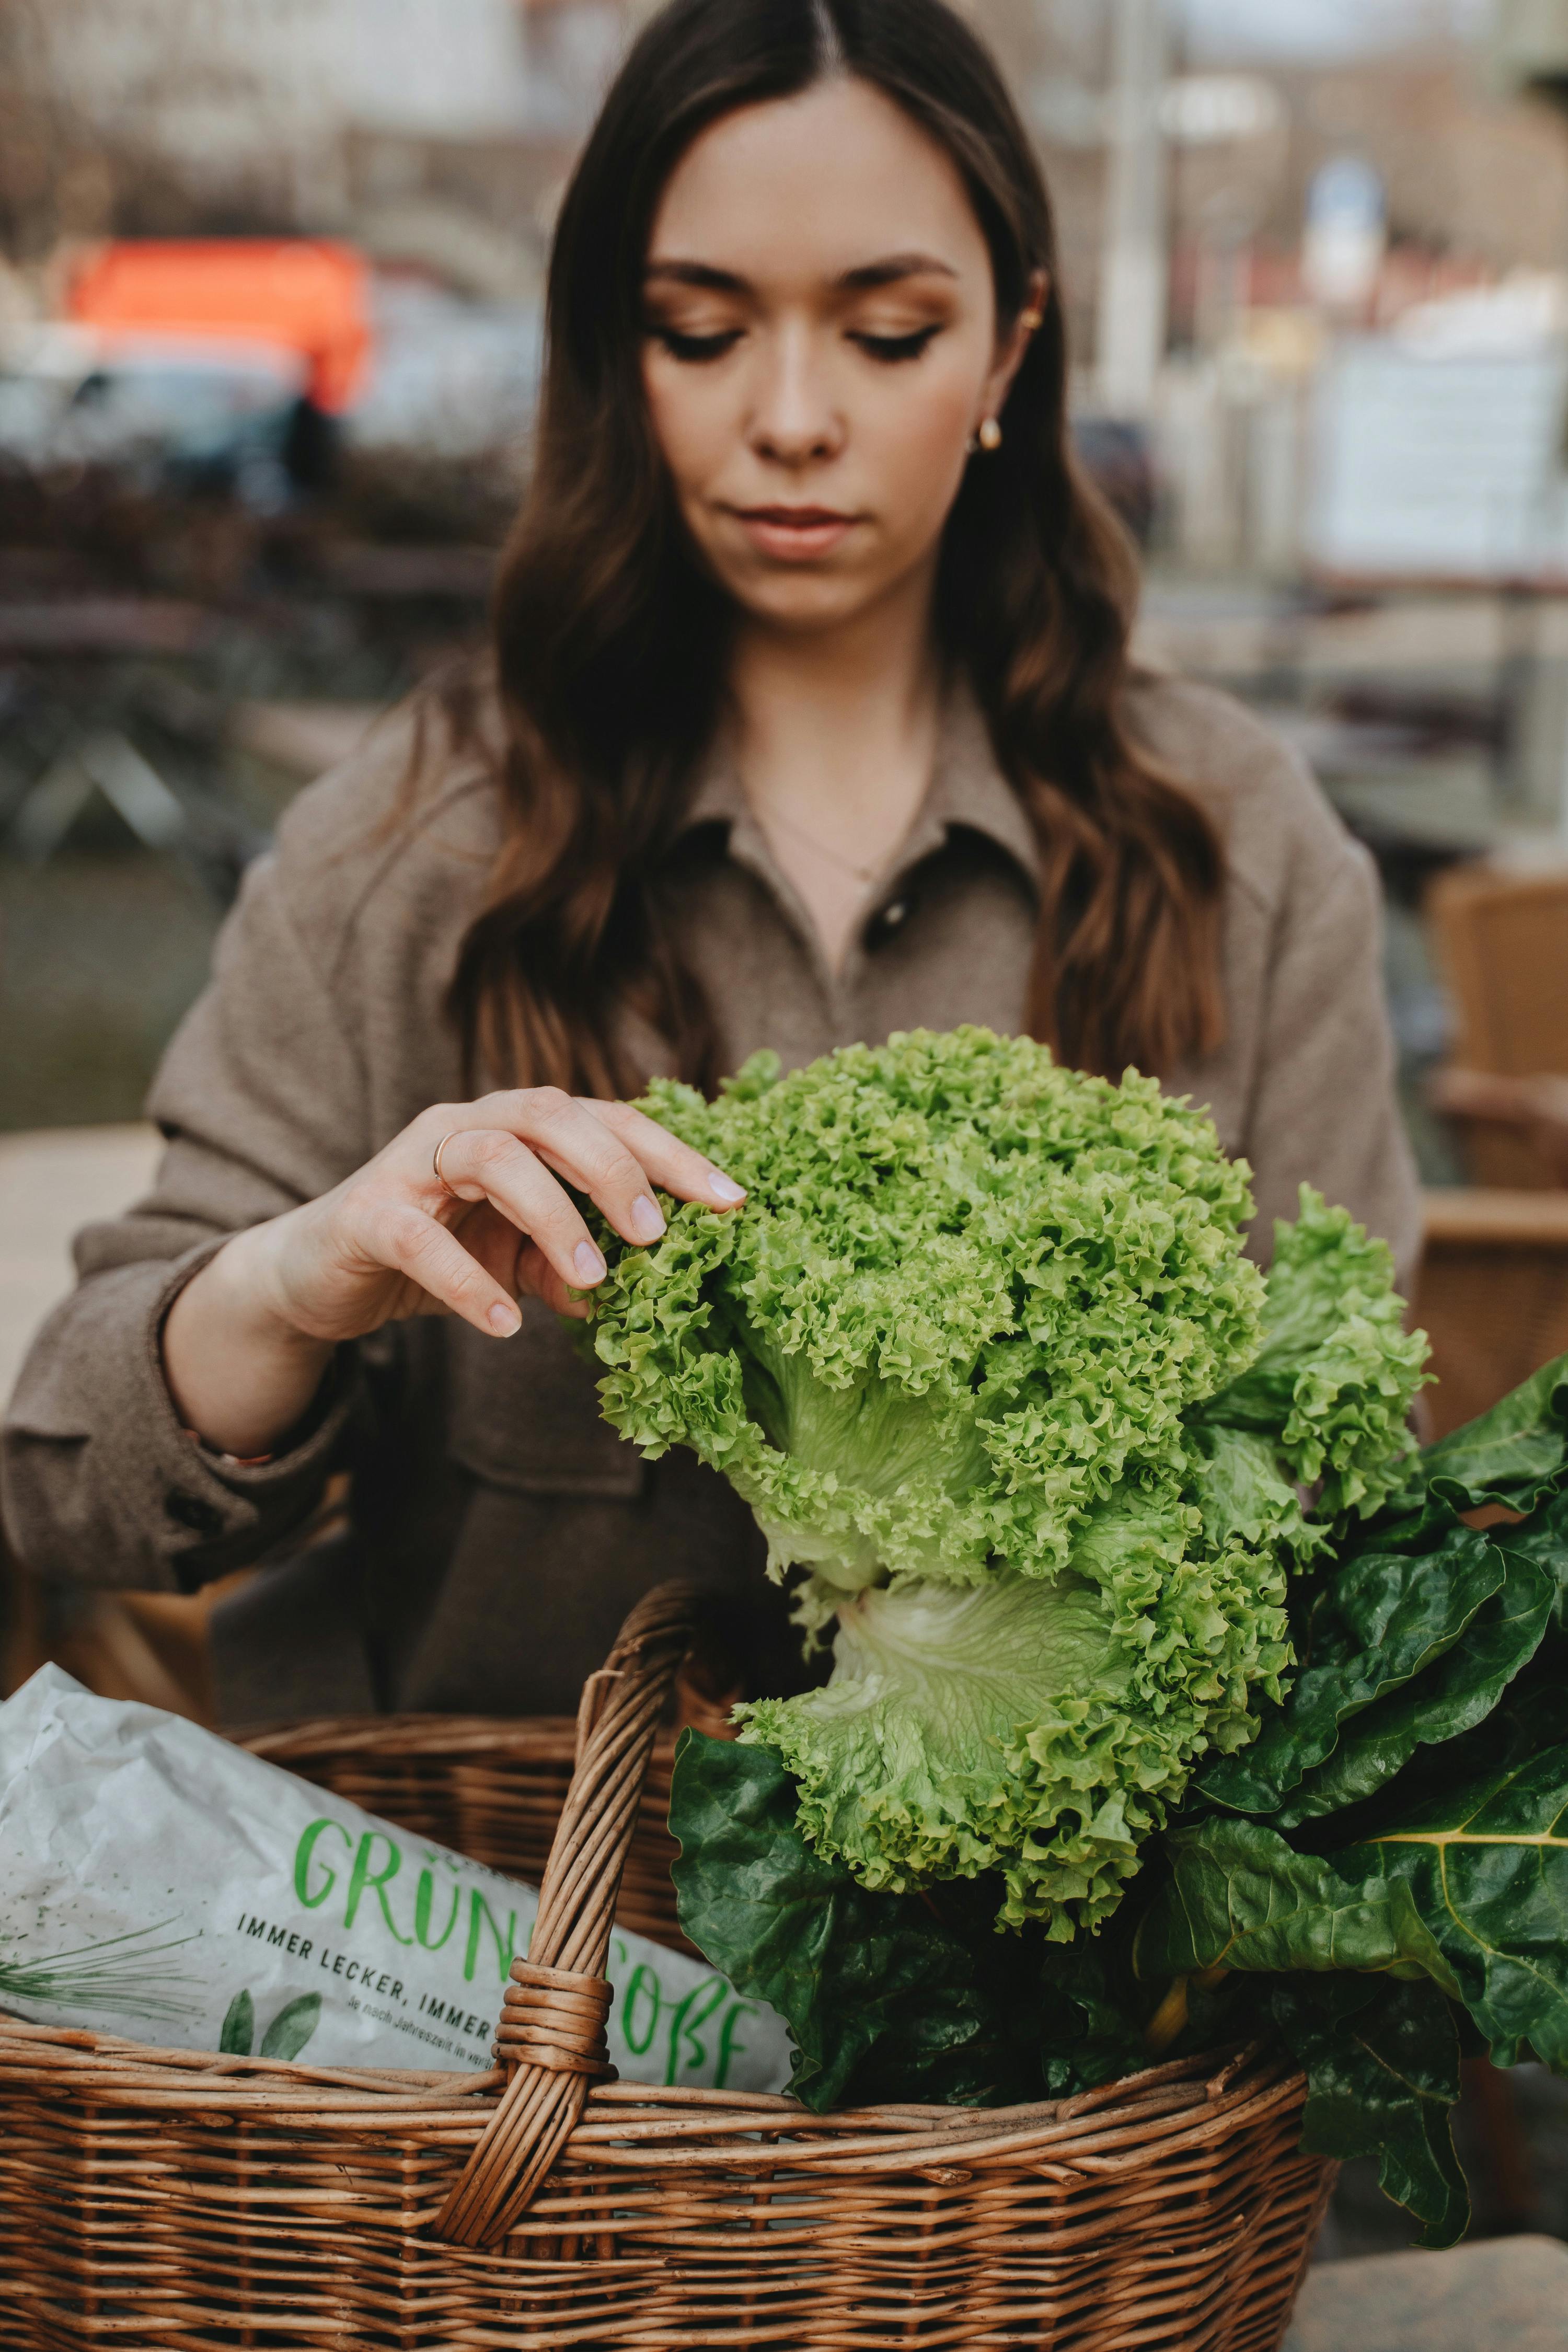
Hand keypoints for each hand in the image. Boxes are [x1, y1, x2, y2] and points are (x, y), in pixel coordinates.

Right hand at [163, 1090, 744, 1456]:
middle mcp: (470, 1127)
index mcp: (519, 1128)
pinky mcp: (368, 1214)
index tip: (733, 1202)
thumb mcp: (521, 1262)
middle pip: (552, 1116)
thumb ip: (576, 1266)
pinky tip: (506, 1324)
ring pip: (492, 1158)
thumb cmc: (437, 1252)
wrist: (321, 1275)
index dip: (674, 1157)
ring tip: (589, 1280)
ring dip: (551, 1215)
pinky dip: (468, 1283)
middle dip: (614, 1169)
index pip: (610, 1120)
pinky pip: (420, 1239)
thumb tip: (647, 1295)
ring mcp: (415, 1164)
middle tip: (654, 1236)